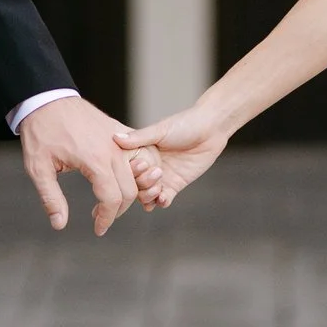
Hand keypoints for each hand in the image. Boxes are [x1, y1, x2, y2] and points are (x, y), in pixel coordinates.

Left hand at [18, 95, 138, 234]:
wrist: (48, 99)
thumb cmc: (41, 133)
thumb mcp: (38, 168)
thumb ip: (51, 198)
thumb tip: (60, 225)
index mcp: (94, 159)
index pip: (112, 199)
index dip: (106, 219)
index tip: (98, 229)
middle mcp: (113, 149)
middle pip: (130, 190)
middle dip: (118, 210)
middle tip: (101, 218)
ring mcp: (119, 139)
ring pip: (137, 174)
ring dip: (128, 192)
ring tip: (108, 201)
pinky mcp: (119, 131)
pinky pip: (136, 156)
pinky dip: (133, 173)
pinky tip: (115, 181)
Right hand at [116, 104, 231, 209]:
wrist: (210, 129)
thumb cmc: (185, 124)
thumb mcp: (160, 130)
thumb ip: (138, 138)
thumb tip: (115, 138)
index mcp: (141, 153)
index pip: (127, 169)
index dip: (129, 172)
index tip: (139, 167)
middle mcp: (148, 167)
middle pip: (135, 185)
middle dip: (140, 186)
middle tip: (154, 177)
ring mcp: (161, 177)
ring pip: (147, 195)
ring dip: (149, 197)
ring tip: (157, 192)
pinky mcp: (175, 185)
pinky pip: (164, 199)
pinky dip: (161, 202)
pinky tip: (163, 199)